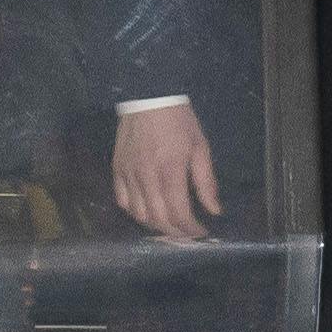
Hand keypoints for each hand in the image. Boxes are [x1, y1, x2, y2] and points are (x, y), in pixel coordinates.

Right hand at [113, 105, 222, 242]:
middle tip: (187, 233)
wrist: (148, 97)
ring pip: (139, 214)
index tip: (202, 232)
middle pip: (159, 219)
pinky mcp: (117, 170)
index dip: (191, 229)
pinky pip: (122, 201)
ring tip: (170, 225)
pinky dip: (135, 213)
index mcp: (171, 170)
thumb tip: (214, 211)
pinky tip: (147, 212)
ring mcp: (129, 174)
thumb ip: (206, 182)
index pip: (179, 213)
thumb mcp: (200, 147)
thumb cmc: (179, 121)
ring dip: (156, 226)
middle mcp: (147, 177)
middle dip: (176, 232)